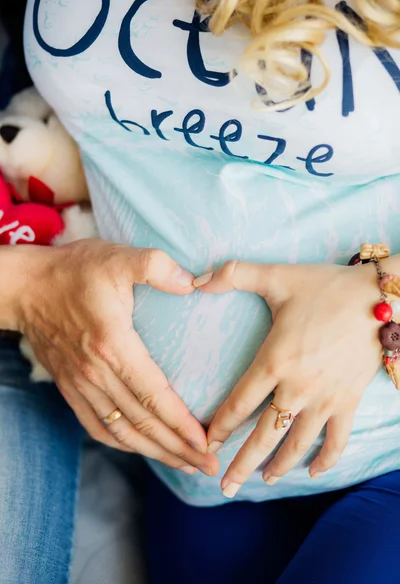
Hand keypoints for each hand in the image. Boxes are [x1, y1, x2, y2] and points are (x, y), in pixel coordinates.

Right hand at [15, 241, 217, 475]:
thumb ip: (156, 267)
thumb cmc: (74, 271)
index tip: (207, 442)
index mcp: (113, 345)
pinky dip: (122, 443)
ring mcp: (82, 385)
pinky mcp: (71, 388)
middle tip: (209, 465)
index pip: (154, 396)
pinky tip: (142, 448)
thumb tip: (194, 283)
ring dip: (155, 452)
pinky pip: (97, 426)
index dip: (181, 423)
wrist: (25, 288)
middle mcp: (97, 374)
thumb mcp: (118, 257)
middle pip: (143, 423)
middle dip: (178, 449)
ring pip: (122, 432)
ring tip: (185, 465)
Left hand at [195, 259, 382, 495]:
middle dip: (242, 463)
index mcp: (274, 361)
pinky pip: (338, 439)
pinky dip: (327, 459)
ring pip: (297, 443)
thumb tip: (196, 280)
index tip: (205, 444)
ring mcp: (325, 398)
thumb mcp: (277, 276)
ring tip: (264, 480)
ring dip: (279, 465)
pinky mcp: (349, 401)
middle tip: (225, 486)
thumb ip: (233, 275)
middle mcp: (297, 387)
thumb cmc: (325, 287)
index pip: (239, 403)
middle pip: (264, 435)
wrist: (379, 298)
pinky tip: (314, 471)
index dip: (220, 427)